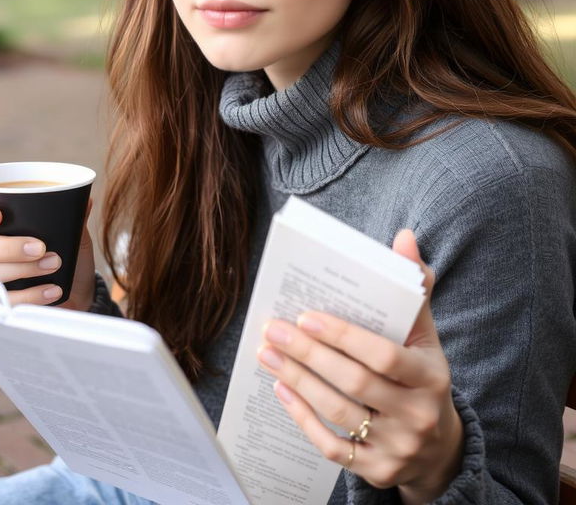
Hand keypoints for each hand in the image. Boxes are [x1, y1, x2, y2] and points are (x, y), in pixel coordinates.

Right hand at [0, 198, 95, 310]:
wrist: (69, 291)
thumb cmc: (54, 251)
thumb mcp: (63, 232)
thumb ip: (68, 215)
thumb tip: (83, 199)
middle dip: (6, 247)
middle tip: (39, 247)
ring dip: (19, 270)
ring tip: (53, 264)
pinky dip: (27, 296)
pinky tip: (51, 290)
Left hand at [256, 230, 463, 503]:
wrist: (439, 448)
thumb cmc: (422, 376)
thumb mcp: (426, 336)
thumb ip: (414, 289)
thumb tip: (403, 237)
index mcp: (431, 377)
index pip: (383, 355)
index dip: (343, 336)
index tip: (307, 315)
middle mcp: (416, 415)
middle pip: (354, 383)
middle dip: (309, 353)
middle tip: (274, 328)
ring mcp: (396, 448)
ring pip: (338, 412)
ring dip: (297, 380)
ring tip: (268, 352)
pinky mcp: (375, 470)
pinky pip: (332, 446)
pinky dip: (303, 418)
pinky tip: (281, 390)